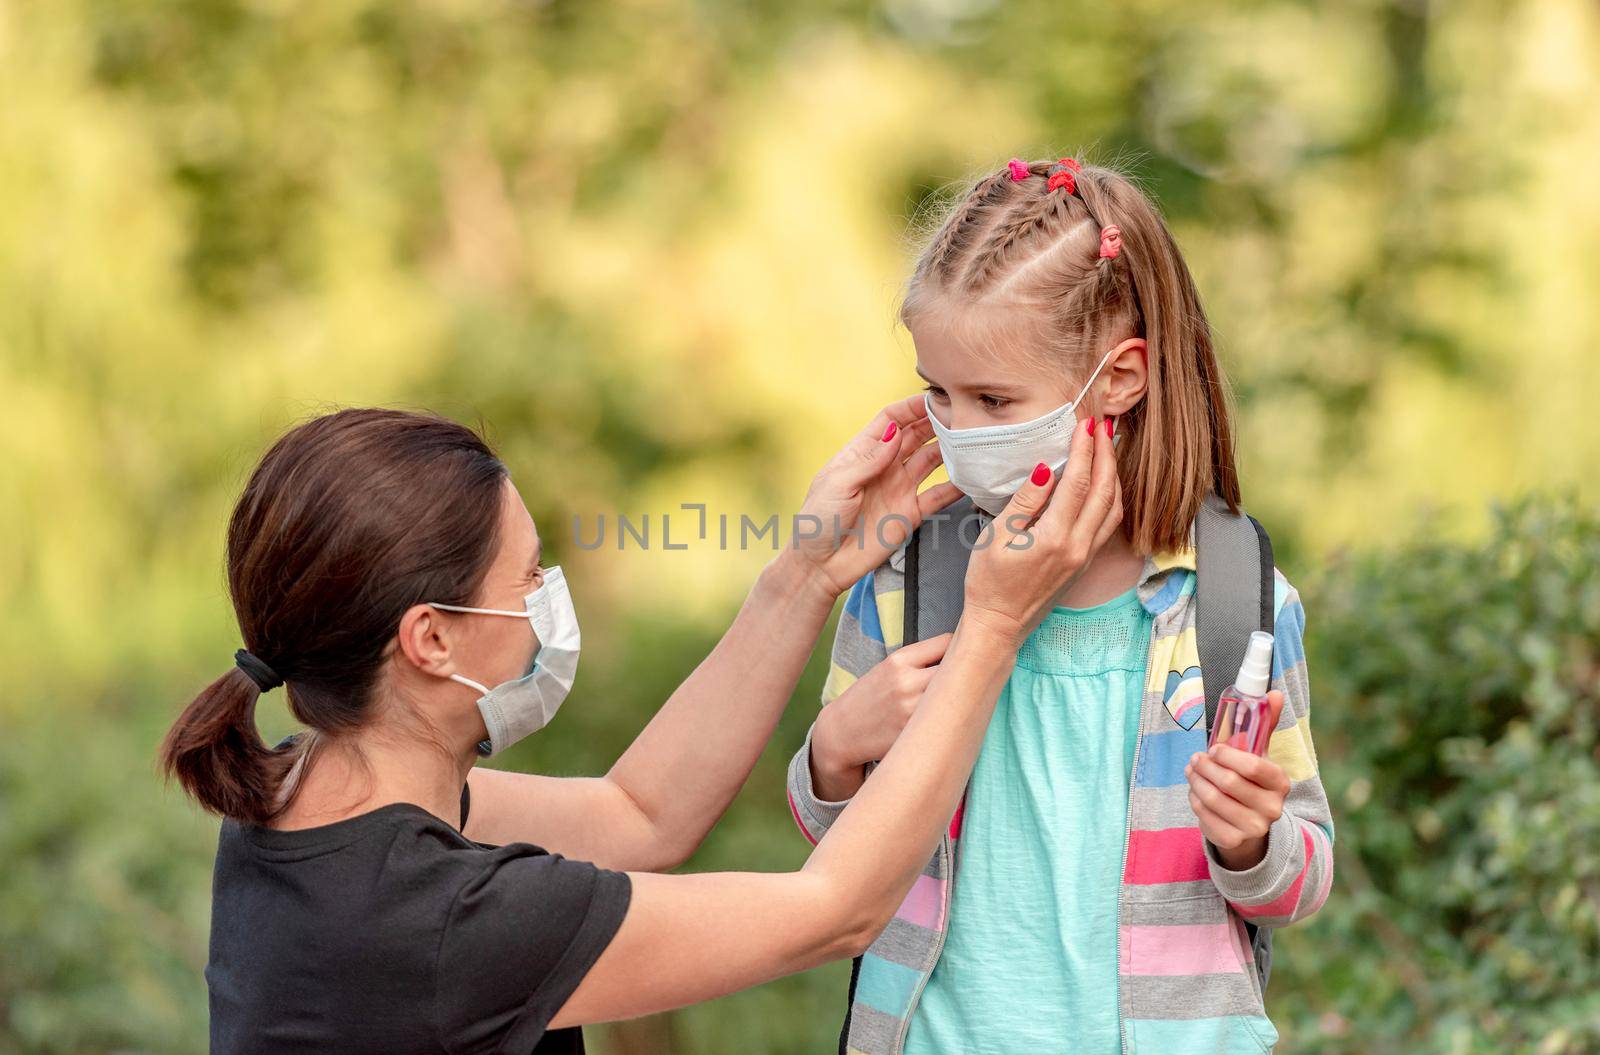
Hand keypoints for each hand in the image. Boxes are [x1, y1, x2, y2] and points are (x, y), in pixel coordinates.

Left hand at [789, 396, 962, 598]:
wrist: (821, 564)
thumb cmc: (818, 520)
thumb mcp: (837, 484)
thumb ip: (868, 460)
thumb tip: (894, 431)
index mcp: (862, 453)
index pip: (891, 419)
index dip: (911, 407)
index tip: (935, 397)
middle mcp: (884, 467)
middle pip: (916, 435)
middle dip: (936, 421)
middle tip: (962, 413)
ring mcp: (899, 489)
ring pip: (931, 460)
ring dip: (950, 448)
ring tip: (972, 438)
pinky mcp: (910, 514)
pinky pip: (938, 496)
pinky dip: (957, 486)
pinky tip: (973, 476)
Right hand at [810, 634, 953, 800]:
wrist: (842, 732)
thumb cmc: (871, 696)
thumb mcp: (888, 668)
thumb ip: (920, 660)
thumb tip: (964, 655)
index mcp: (899, 660)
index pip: (949, 642)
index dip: (958, 649)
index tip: (959, 657)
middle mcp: (907, 683)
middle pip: (959, 668)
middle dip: (966, 672)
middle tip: (972, 677)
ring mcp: (913, 711)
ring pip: (957, 696)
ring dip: (963, 697)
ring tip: (959, 700)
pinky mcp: (916, 735)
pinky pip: (947, 721)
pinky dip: (951, 718)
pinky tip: (945, 721)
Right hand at [959, 416, 1122, 646]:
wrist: (999, 624)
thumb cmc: (989, 582)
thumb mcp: (997, 536)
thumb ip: (1025, 501)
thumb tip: (1046, 469)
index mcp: (1054, 538)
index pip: (1079, 483)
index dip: (1084, 450)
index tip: (1084, 425)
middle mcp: (1078, 547)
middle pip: (1104, 491)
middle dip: (1106, 454)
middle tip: (1103, 426)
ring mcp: (1085, 556)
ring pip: (1114, 508)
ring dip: (1114, 475)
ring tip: (1108, 448)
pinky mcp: (1084, 563)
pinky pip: (1108, 523)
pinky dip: (1111, 497)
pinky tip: (1104, 483)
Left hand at [1184, 690, 1289, 870]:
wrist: (1250, 824)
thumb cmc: (1252, 781)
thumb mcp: (1260, 754)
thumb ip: (1265, 725)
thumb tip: (1274, 692)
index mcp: (1280, 783)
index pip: (1253, 767)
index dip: (1228, 755)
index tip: (1214, 749)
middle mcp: (1272, 809)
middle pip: (1228, 783)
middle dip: (1205, 766)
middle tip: (1195, 758)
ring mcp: (1254, 828)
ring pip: (1213, 799)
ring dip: (1195, 781)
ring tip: (1192, 771)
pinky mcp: (1233, 841)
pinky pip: (1204, 816)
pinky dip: (1194, 800)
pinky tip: (1195, 791)